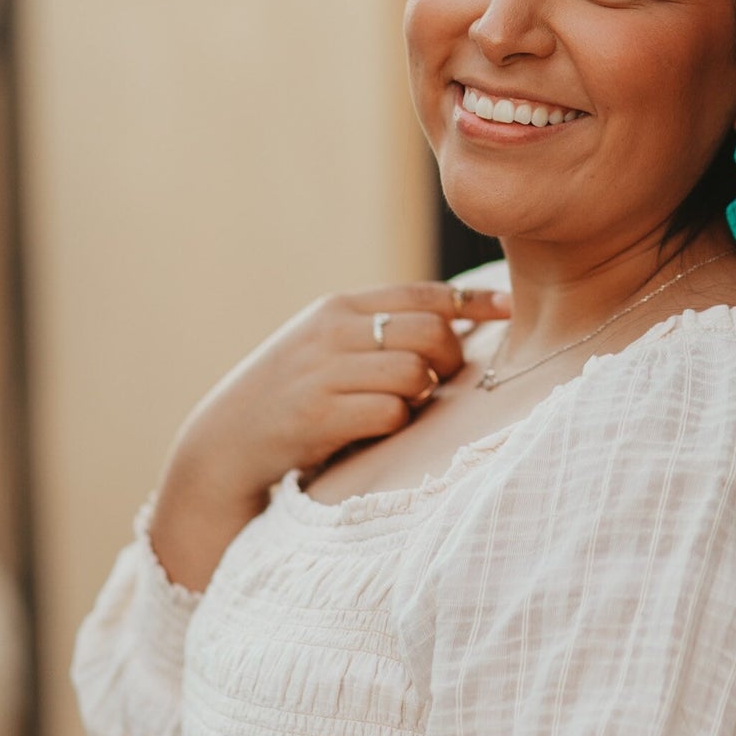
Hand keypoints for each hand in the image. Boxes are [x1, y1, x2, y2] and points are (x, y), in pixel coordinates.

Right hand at [149, 281, 511, 587]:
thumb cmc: (291, 394)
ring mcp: (323, 371)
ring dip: (419, 396)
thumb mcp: (327, 345)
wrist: (224, 441)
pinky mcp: (318, 415)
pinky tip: (373, 431)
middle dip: (448, 359)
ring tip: (397, 407)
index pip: (422, 293)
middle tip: (435, 381)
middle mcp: (332, 331)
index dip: (473, 301)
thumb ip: (378, 330)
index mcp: (339, 307)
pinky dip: (394, 425)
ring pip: (416, 373)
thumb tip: (453, 323)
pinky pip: (391, 414)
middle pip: (430, 332)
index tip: (511, 307)